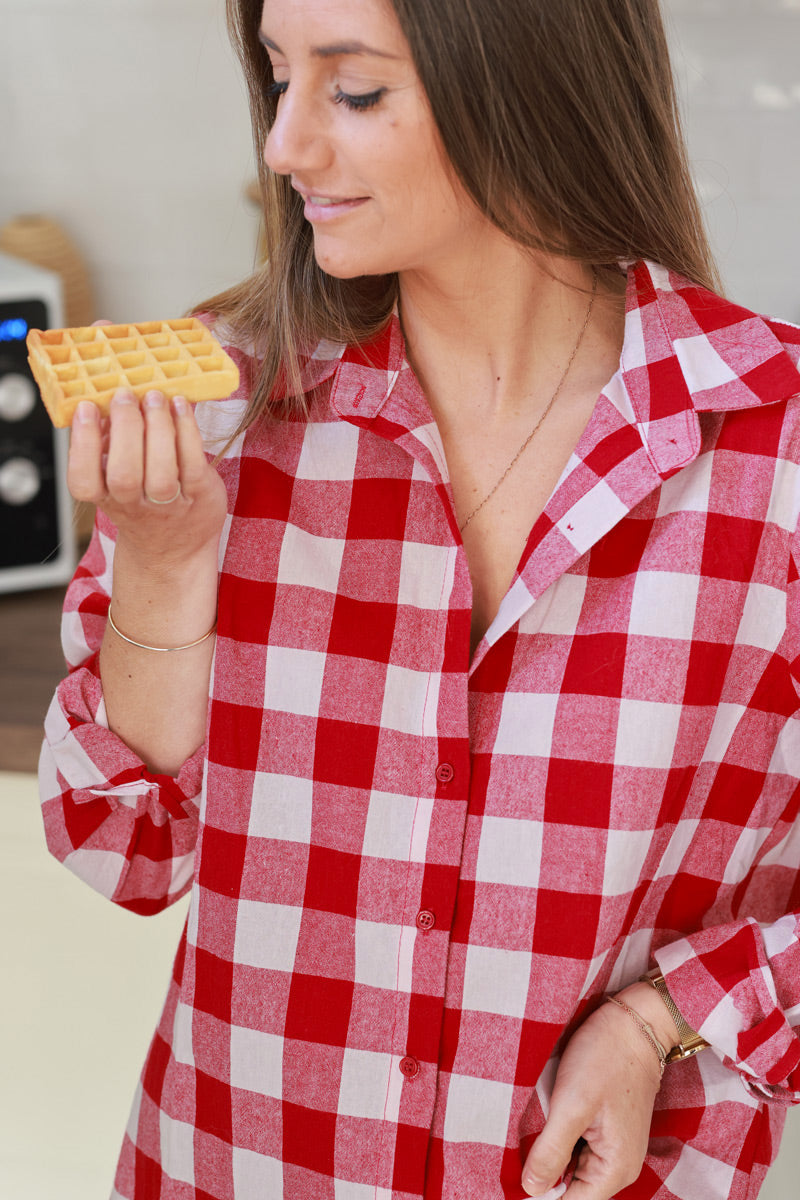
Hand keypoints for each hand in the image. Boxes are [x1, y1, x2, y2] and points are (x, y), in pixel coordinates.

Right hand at [67, 387, 227, 569]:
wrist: (175, 549)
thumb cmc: (142, 500)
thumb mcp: (116, 477)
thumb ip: (109, 444)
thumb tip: (107, 397)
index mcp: (105, 497)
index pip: (83, 480)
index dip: (83, 444)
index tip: (86, 407)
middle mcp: (134, 506)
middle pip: (124, 474)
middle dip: (125, 429)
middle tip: (125, 395)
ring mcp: (169, 504)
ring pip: (161, 472)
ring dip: (157, 428)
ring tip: (154, 397)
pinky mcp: (199, 495)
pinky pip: (193, 462)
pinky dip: (187, 430)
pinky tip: (180, 406)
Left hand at [521, 998, 664, 1198]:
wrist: (634, 1022)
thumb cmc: (606, 1058)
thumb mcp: (572, 1104)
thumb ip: (551, 1151)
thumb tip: (530, 1189)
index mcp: (614, 1169)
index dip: (540, 1194)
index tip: (515, 1176)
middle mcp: (617, 1165)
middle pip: (570, 1187)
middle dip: (542, 1171)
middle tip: (518, 1144)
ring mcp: (612, 1146)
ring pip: (570, 1166)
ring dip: (548, 1152)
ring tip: (535, 1121)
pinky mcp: (605, 1128)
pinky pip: (576, 1145)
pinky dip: (558, 1135)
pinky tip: (546, 1114)